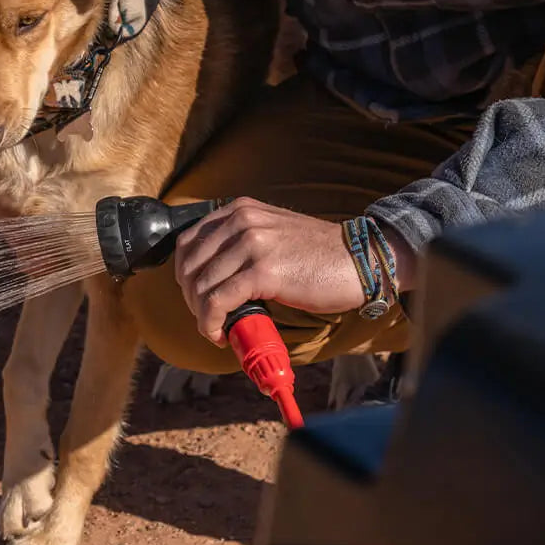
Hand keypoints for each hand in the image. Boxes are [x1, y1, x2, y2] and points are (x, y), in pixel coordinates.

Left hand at [174, 197, 369, 345]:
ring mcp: (251, 244)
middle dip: (191, 299)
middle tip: (208, 318)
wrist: (360, 259)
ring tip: (217, 329)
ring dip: (201, 316)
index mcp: (239, 210)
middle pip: (189, 266)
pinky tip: (220, 334)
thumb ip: (241, 243)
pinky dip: (211, 323)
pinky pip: (218, 302)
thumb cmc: (318, 255)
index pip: (188, 243)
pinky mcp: (263, 271)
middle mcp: (241, 221)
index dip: (185, 276)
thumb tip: (210, 278)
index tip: (197, 298)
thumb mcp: (272, 233)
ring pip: (200, 287)